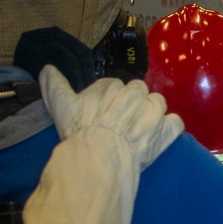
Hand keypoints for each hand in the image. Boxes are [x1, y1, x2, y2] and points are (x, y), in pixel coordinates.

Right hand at [40, 65, 182, 168]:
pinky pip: (176, 123)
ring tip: (140, 129)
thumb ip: (55, 85)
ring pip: (158, 103)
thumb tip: (47, 68)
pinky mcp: (166, 130)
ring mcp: (154, 111)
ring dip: (152, 113)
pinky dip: (169, 128)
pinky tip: (160, 135)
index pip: (115, 86)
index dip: (111, 99)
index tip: (105, 112)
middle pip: (139, 92)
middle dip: (133, 104)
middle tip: (122, 122)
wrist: (100, 155)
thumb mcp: (61, 105)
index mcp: (112, 86)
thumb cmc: (79, 130)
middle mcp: (135, 94)